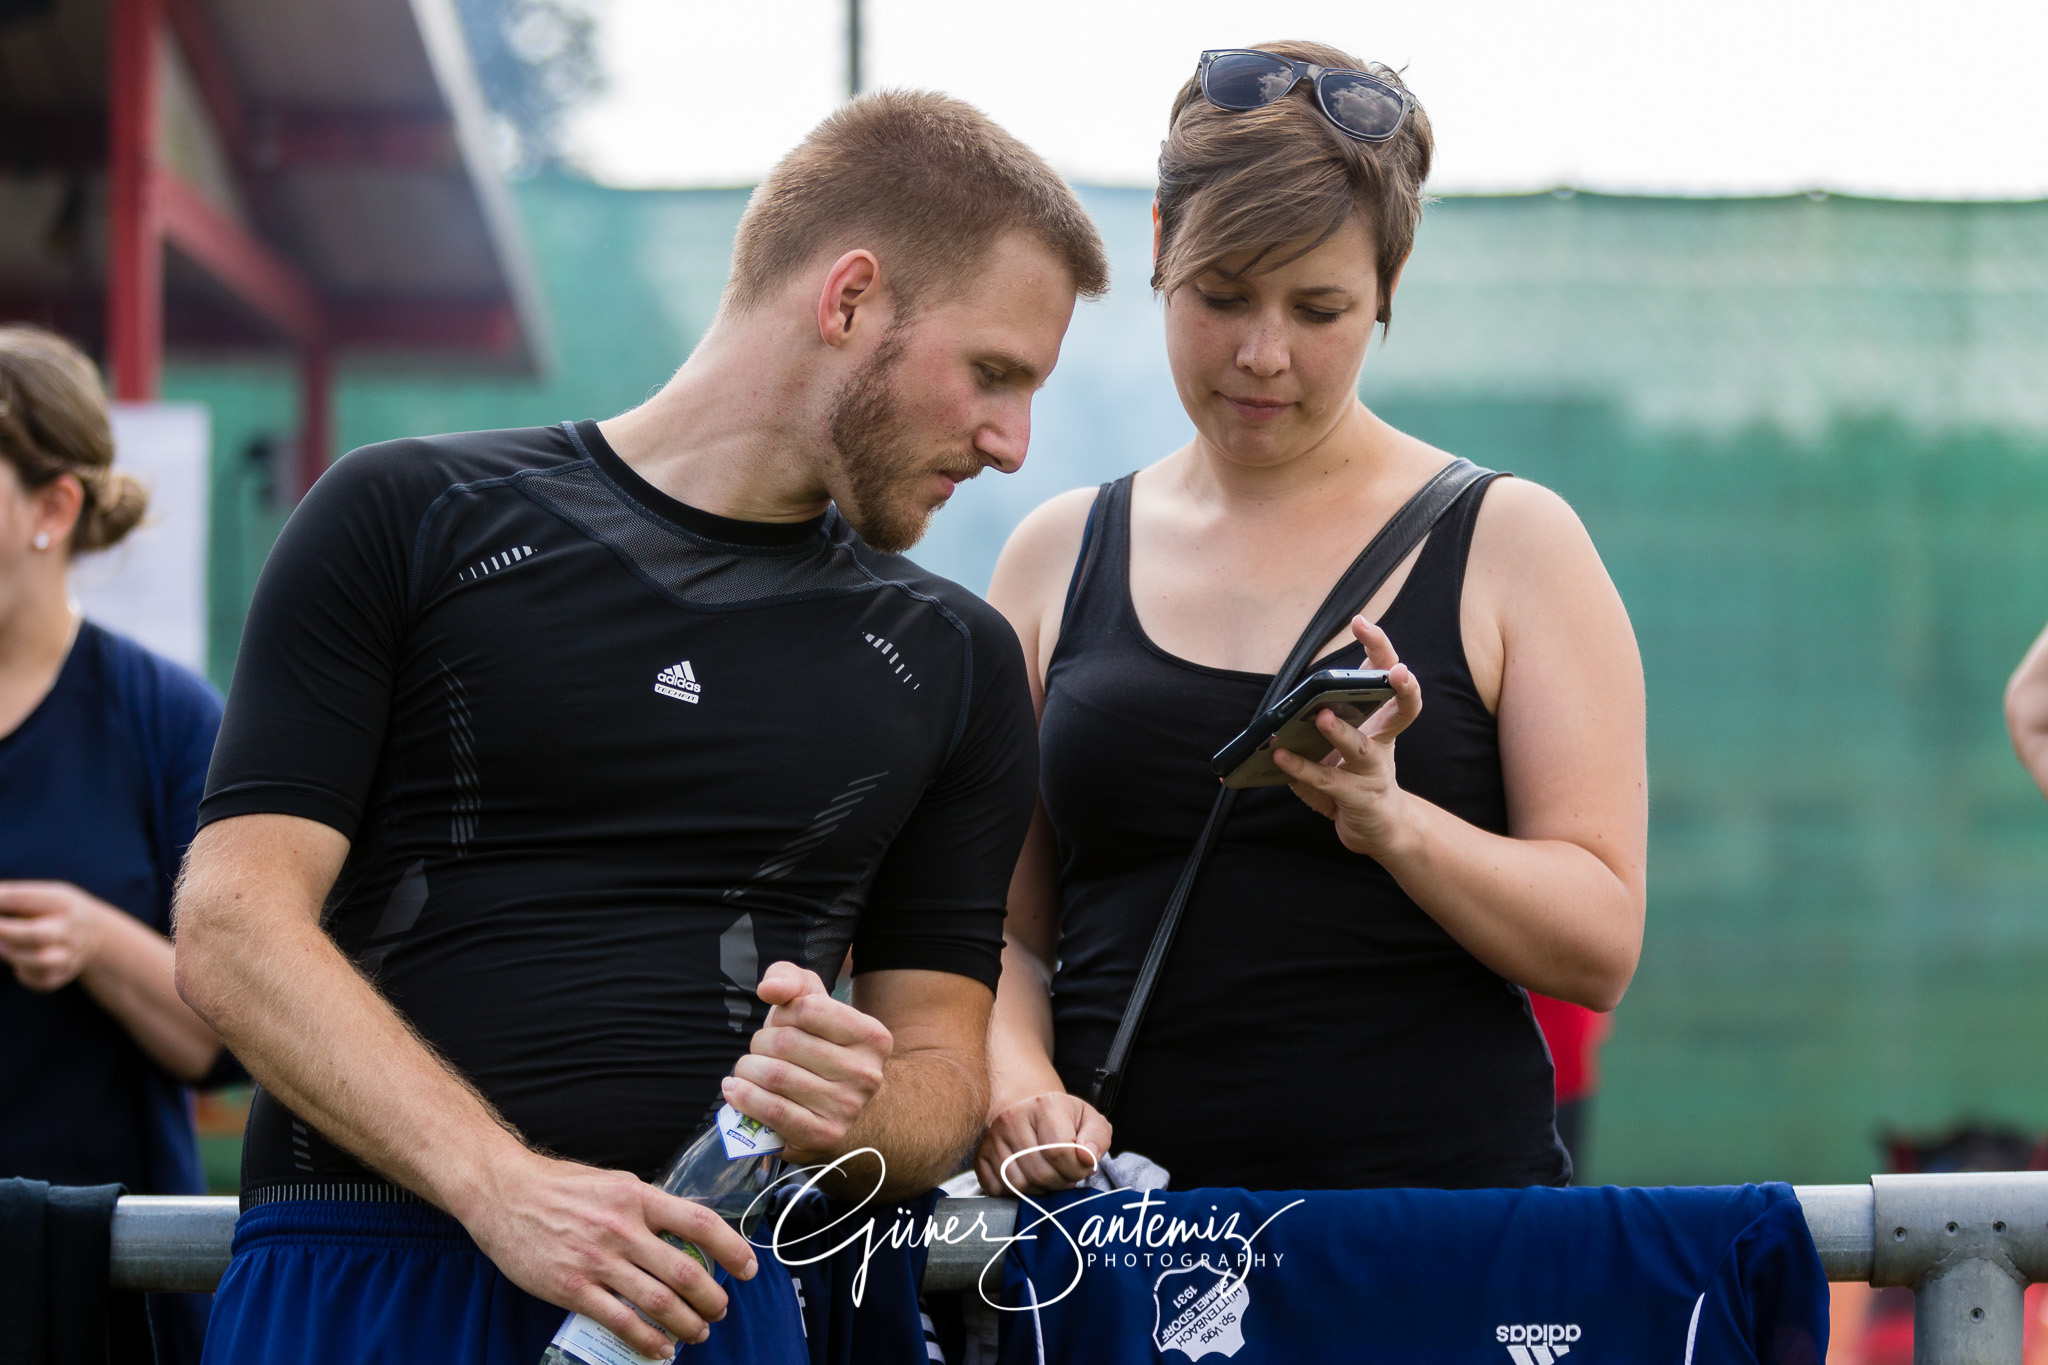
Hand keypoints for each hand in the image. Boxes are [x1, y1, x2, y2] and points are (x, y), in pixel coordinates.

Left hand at [0, 881, 109, 992]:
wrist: (96, 934)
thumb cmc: (53, 911)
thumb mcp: (42, 896)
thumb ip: (10, 898)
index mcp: (61, 902)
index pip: (25, 899)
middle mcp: (69, 929)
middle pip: (37, 934)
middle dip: (5, 932)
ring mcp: (70, 954)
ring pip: (41, 961)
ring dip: (14, 955)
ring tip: (3, 948)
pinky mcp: (63, 975)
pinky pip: (41, 980)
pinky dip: (25, 974)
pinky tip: (20, 964)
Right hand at [459, 1146, 757, 1356]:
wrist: (503, 1193)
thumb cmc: (559, 1186)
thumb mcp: (614, 1182)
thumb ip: (648, 1205)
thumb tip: (684, 1227)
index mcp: (637, 1197)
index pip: (700, 1224)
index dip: (732, 1249)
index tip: (748, 1268)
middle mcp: (622, 1228)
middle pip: (685, 1271)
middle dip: (713, 1298)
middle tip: (720, 1309)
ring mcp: (597, 1260)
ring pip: (658, 1302)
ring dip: (687, 1324)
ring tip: (698, 1333)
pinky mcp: (572, 1288)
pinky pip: (620, 1321)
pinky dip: (647, 1341)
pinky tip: (661, 1348)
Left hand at [726, 961, 891, 1162]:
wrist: (842, 1109)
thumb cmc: (820, 1048)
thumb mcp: (813, 1004)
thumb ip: (791, 980)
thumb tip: (769, 989)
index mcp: (872, 1036)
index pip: (807, 1008)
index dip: (783, 1013)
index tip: (782, 1023)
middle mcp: (866, 1073)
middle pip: (786, 1043)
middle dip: (760, 1042)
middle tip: (761, 1051)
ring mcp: (847, 1108)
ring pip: (775, 1076)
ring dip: (747, 1069)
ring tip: (746, 1070)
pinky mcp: (823, 1136)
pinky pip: (772, 1110)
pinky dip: (745, 1097)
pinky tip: (735, 1089)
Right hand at [974, 1091, 1110, 1194]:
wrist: (1028, 1110)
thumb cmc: (1063, 1119)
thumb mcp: (1090, 1121)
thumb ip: (1097, 1139)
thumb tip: (1088, 1159)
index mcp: (1045, 1105)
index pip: (1059, 1152)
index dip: (1076, 1169)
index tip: (1082, 1167)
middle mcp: (1013, 1118)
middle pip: (1039, 1173)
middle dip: (1060, 1183)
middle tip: (1065, 1174)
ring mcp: (992, 1137)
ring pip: (1018, 1185)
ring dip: (1039, 1190)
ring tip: (1048, 1175)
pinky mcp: (980, 1155)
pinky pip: (998, 1189)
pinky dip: (1016, 1193)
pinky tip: (1028, 1177)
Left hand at [1271, 616, 1424, 857]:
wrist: (1381, 830)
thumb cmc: (1357, 776)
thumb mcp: (1343, 743)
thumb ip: (1322, 720)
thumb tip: (1283, 710)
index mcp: (1381, 720)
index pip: (1388, 675)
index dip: (1380, 648)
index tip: (1362, 622)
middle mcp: (1384, 742)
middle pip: (1400, 707)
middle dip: (1400, 684)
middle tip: (1397, 670)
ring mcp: (1374, 771)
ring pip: (1359, 747)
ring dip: (1340, 731)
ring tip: (1321, 716)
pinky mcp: (1357, 797)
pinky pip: (1326, 780)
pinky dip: (1301, 768)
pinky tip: (1279, 756)